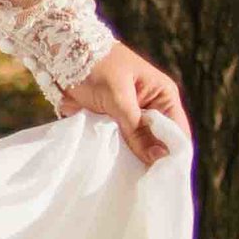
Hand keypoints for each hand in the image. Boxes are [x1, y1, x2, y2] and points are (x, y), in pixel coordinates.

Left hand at [60, 41, 190, 169]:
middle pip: (159, 143)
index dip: (173, 155)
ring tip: (129, 181)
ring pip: (138, 146)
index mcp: (163, 96)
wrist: (60, 53)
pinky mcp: (112, 123)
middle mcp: (151, 108)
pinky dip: (116, 154)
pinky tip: (114, 170)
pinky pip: (119, 144)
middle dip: (151, 161)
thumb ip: (137, 129)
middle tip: (144, 185)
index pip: (178, 132)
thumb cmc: (95, 66)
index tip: (163, 179)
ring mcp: (131, 117)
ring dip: (132, 159)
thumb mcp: (118, 98)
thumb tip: (159, 158)